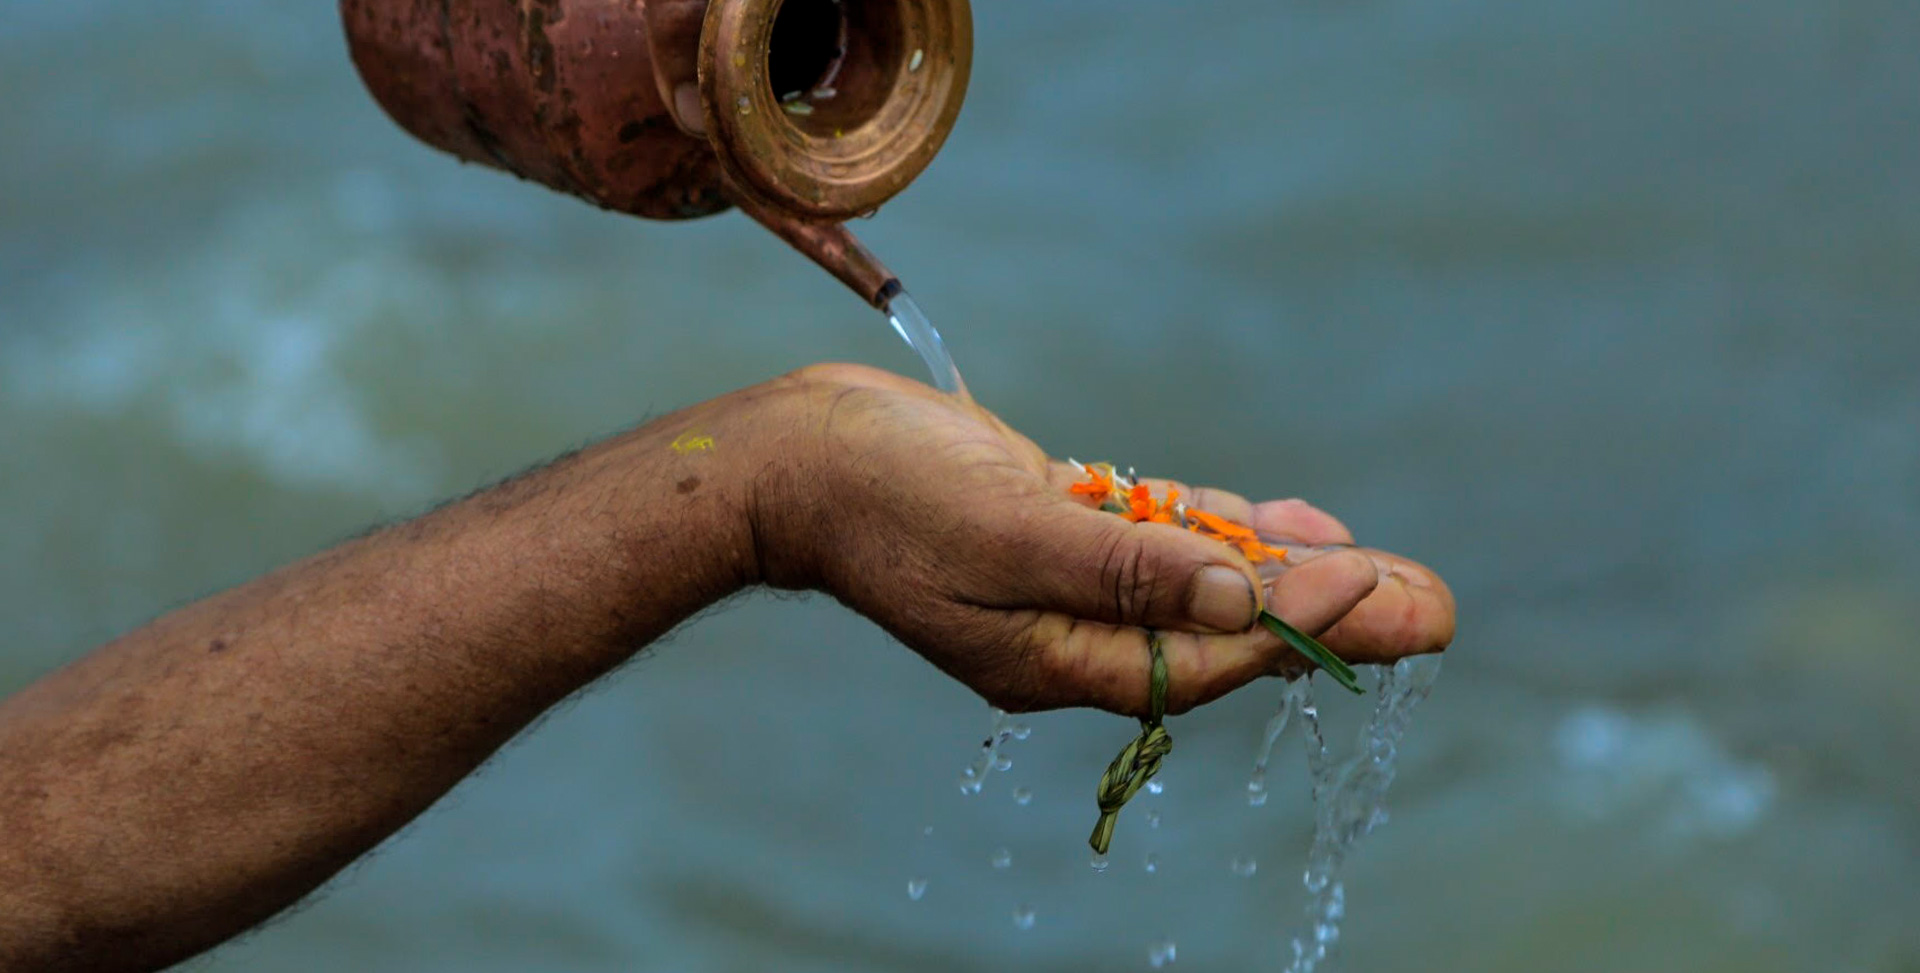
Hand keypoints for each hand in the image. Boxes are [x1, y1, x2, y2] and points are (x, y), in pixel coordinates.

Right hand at [744, 364, 1455, 715]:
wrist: (799, 457)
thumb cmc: (886, 496)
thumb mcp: (1008, 534)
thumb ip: (1124, 568)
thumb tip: (1239, 600)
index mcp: (1059, 656)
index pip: (1205, 652)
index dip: (1299, 625)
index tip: (1383, 591)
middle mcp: (1074, 632)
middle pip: (1227, 631)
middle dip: (1332, 616)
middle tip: (1438, 607)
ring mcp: (1068, 582)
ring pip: (1205, 585)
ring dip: (1296, 573)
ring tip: (1397, 572)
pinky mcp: (1061, 530)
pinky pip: (1164, 543)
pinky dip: (1229, 534)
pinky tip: (1296, 526)